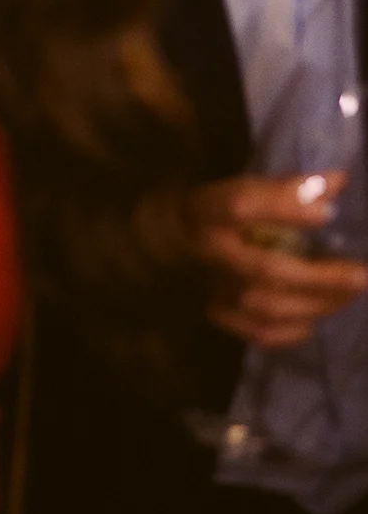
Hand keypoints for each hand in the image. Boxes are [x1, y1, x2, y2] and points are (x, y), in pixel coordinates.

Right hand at [194, 171, 367, 347]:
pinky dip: (291, 331)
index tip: (328, 212)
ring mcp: (210, 286)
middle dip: (318, 276)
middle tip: (361, 275)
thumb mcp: (241, 188)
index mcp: (209, 208)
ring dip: (314, 304)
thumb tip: (339, 181)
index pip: (243, 205)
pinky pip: (257, 332)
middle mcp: (208, 250)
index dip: (286, 208)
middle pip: (264, 269)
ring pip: (265, 306)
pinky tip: (313, 318)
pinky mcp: (215, 313)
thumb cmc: (216, 211)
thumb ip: (288, 187)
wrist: (165, 242)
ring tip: (347, 295)